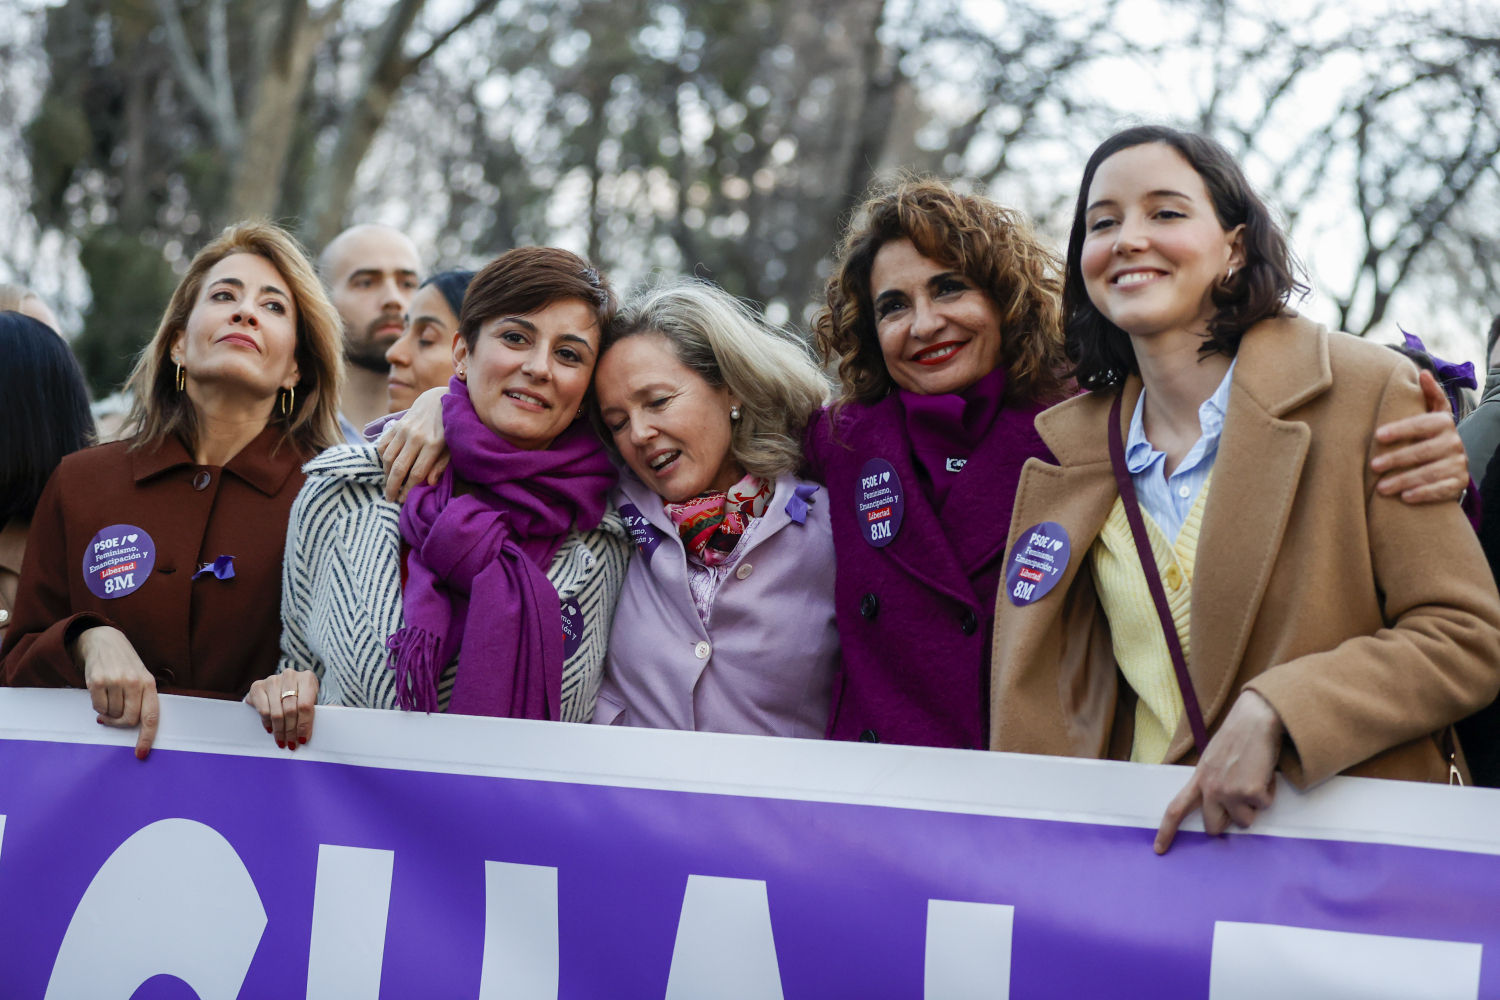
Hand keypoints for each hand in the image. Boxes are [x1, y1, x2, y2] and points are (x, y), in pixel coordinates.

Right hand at [75, 626, 158, 759]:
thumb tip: (136, 727)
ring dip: (109, 714)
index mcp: (149, 683)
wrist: (105, 640)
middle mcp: (134, 682)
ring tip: (109, 700)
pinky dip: (98, 707)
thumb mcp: (141, 677)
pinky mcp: (97, 681)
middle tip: (115, 718)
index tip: (140, 754)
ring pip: (112, 715)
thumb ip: (142, 699)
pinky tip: (100, 695)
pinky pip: (98, 708)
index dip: (147, 737)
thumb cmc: (126, 664)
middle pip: (129, 720)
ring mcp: (115, 681)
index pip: (151, 716)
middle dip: (121, 724)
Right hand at [245, 670, 318, 750]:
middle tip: (291, 744)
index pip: (305, 705)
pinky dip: (267, 722)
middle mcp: (290, 675)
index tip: (303, 739)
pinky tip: (271, 730)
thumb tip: (335, 714)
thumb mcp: (313, 700)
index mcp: (307, 678)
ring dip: (279, 730)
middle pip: (290, 710)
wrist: (279, 687)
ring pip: (276, 712)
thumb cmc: (300, 697)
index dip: (304, 725)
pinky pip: (263, 710)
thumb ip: (322, 709)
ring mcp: (272, 679)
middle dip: (291, 731)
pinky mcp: (258, 685)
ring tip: (282, 741)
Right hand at [377, 385, 449, 501]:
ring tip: (389, 483)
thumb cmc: (449, 428)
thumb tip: (429, 483)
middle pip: (399, 468)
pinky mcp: (397, 424)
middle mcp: (416, 437)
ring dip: (386, 474)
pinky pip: (383, 444)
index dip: (408, 489)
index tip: (403, 499)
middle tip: (390, 498)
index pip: (416, 473)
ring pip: (388, 458)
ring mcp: (404, 430)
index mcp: (433, 445)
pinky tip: (387, 466)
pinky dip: (382, 457)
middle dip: (392, 487)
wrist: (440, 400)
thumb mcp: (452, 448)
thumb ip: (441, 465)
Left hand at [1155, 690, 1283, 853]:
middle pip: (1213, 827)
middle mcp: (1211, 789)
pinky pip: (1264, 806)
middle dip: (1227, 822)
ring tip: (1253, 779)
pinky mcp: (1251, 793)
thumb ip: (1211, 783)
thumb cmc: (1237, 738)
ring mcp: (1230, 792)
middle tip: (1238, 802)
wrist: (1256, 720)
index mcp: (1199, 779)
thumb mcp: (1213, 760)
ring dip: (1252, 806)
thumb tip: (1217, 807)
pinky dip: (1268, 793)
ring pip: (1244, 821)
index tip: (1158, 849)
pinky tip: (1264, 773)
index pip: (1176, 809)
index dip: (1166, 831)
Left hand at [1370, 370, 1466, 503]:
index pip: (1422, 424)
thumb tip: (1423, 373)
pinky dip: (1424, 494)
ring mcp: (1458, 464)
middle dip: (1397, 459)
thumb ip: (1428, 395)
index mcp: (1444, 423)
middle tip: (1373, 465)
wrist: (1451, 461)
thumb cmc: (1429, 435)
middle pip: (1423, 451)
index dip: (1401, 429)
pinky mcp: (1458, 483)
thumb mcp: (1431, 414)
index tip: (1377, 436)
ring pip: (1430, 473)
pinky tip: (1406, 497)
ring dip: (1405, 480)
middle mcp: (1454, 443)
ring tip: (1382, 488)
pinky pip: (1442, 490)